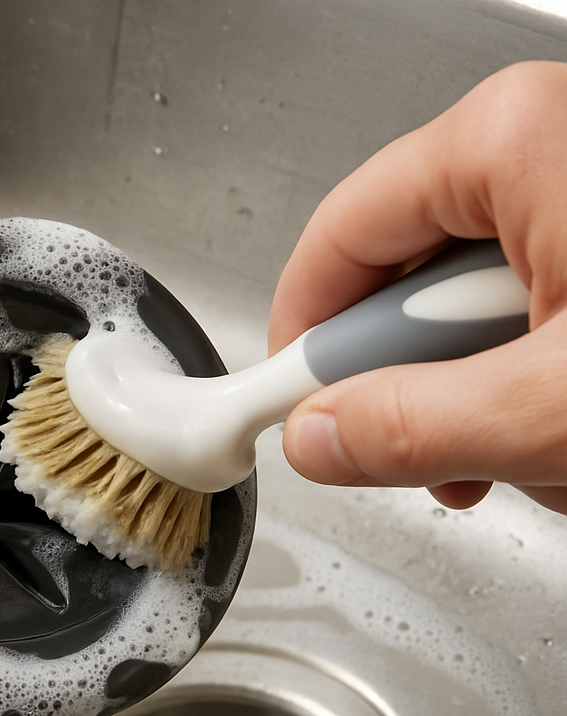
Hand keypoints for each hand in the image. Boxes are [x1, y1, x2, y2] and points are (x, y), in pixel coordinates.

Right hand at [268, 60, 566, 513]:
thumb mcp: (554, 402)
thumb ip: (415, 426)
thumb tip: (319, 436)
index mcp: (508, 141)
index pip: (334, 243)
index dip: (301, 344)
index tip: (291, 414)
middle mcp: (539, 148)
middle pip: (402, 293)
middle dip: (424, 397)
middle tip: (458, 458)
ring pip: (469, 323)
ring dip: (489, 411)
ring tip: (550, 452)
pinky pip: (527, 319)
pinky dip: (538, 390)